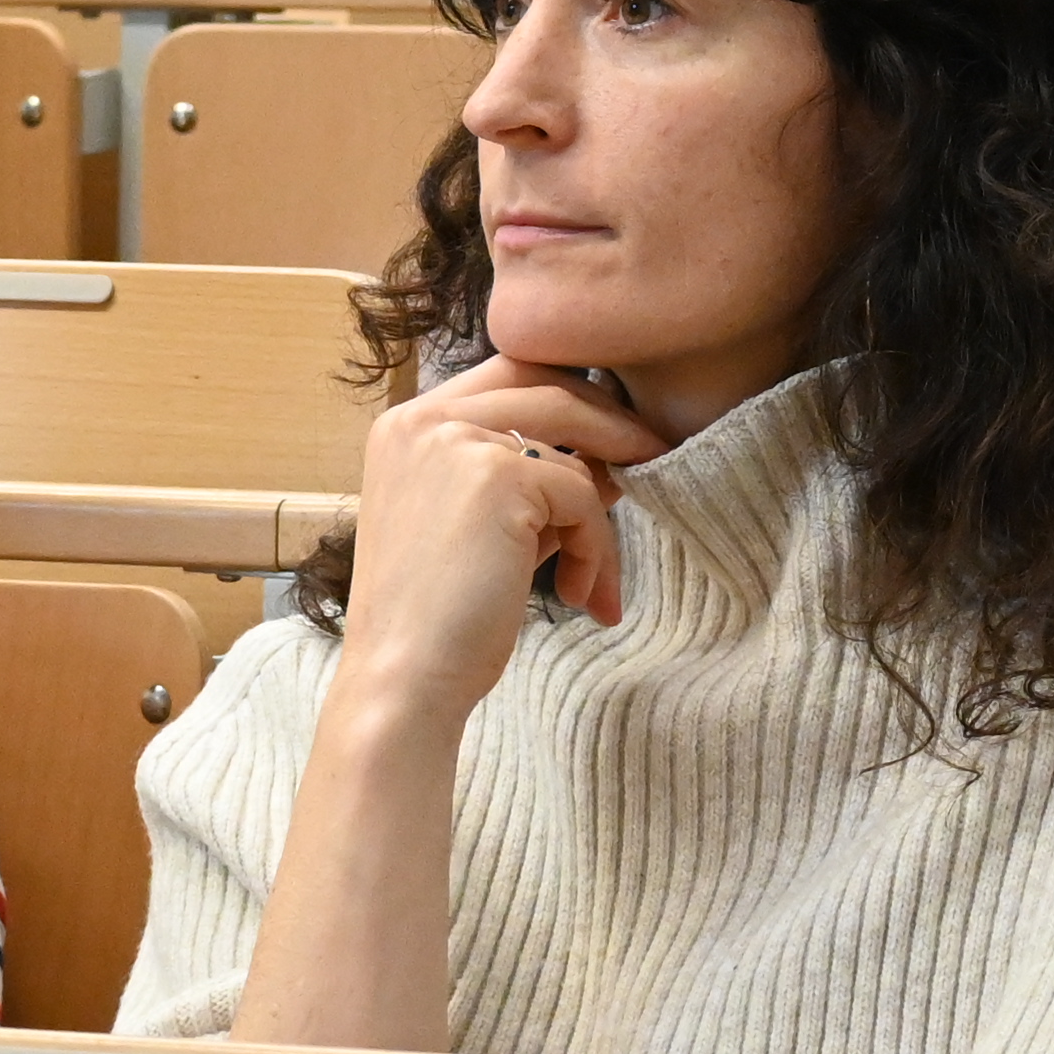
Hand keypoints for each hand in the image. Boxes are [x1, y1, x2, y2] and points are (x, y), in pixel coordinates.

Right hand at [328, 351, 666, 728]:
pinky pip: (582, 496)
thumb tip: (604, 457)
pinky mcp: (497, 476)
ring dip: (600, 510)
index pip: (508, 371)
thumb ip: (520, 479)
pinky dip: (596, 548)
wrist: (402, 683)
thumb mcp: (474, 527)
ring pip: (574, 443)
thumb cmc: (437, 621)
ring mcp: (456, 440)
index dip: (570, 398)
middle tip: (651, 458)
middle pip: (547, 381)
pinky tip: (576, 594)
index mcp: (406, 425)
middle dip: (609, 421)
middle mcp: (423, 419)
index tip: (613, 438)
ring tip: (595, 573)